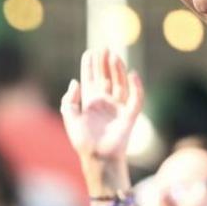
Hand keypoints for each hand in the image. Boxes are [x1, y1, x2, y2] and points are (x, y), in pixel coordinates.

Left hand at [62, 48, 145, 169]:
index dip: (90, 66)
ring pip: (120, 84)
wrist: (97, 158)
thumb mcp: (70, 118)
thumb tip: (74, 81)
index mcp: (91, 103)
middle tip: (103, 47)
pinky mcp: (130, 115)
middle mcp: (106, 103)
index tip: (89, 52)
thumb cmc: (83, 141)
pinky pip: (136, 98)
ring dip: (118, 69)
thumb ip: (69, 100)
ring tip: (114, 55)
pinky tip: (132, 73)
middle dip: (104, 63)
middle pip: (107, 78)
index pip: (92, 79)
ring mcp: (118, 108)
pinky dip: (137, 86)